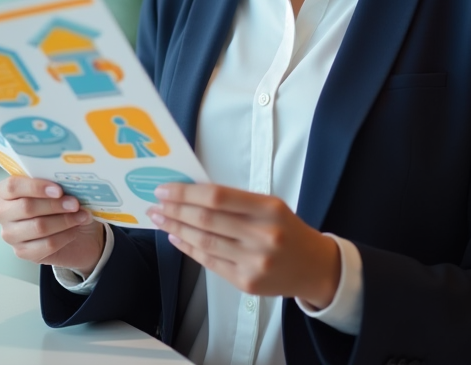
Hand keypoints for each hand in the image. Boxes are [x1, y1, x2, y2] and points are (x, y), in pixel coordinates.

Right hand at [0, 177, 104, 272]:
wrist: (73, 232)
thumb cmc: (60, 204)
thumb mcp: (58, 189)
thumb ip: (57, 184)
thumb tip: (71, 184)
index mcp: (5, 191)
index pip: (13, 186)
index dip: (36, 187)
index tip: (59, 190)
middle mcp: (3, 213)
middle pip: (26, 207)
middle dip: (55, 205)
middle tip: (75, 204)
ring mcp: (10, 235)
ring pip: (38, 227)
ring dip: (64, 221)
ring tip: (81, 216)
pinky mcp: (23, 252)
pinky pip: (46, 244)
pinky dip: (65, 236)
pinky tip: (74, 231)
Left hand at [148, 183, 340, 307]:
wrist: (314, 267)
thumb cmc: (287, 230)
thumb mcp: (270, 206)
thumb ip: (235, 201)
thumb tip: (190, 193)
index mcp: (269, 208)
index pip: (218, 196)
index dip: (186, 192)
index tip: (165, 189)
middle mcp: (263, 235)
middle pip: (206, 220)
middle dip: (175, 210)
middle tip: (156, 203)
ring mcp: (254, 262)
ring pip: (204, 242)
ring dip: (176, 228)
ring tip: (160, 219)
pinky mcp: (246, 282)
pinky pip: (209, 262)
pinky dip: (189, 248)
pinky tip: (176, 237)